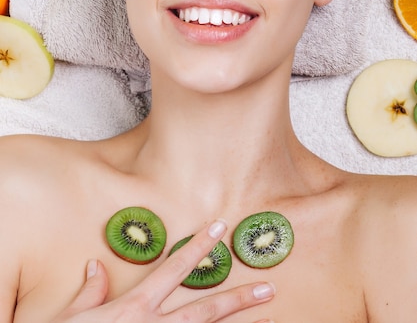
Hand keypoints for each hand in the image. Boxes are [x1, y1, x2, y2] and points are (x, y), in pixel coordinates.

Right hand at [52, 219, 274, 322]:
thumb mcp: (72, 319)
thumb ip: (90, 294)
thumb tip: (95, 266)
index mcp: (135, 307)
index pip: (174, 269)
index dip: (199, 245)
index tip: (220, 226)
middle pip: (204, 310)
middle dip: (238, 299)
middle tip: (268, 288)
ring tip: (269, 317)